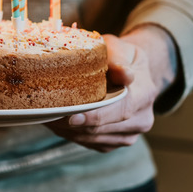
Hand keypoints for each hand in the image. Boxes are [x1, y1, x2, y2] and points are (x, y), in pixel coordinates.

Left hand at [46, 25, 176, 152]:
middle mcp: (141, 119)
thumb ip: (118, 59)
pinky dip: (73, 135)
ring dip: (69, 132)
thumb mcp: (119, 48)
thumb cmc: (121, 56)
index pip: (121, 110)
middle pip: (103, 129)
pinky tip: (58, 123)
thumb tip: (124, 74)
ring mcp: (130, 134)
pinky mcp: (117, 141)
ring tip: (48, 118)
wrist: (134, 72)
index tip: (72, 118)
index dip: (95, 116)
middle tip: (48, 115)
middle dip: (73, 125)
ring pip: (95, 139)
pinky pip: (92, 143)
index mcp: (145, 94)